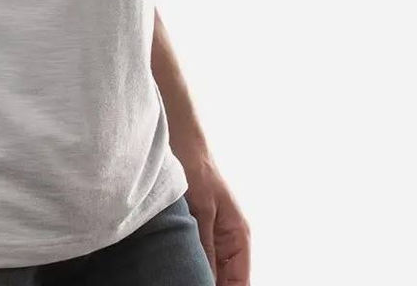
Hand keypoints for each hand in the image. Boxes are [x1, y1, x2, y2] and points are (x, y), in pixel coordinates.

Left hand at [180, 149, 250, 284]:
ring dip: (196, 275)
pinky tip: (175, 271)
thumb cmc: (197, 170)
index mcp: (239, 237)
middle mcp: (229, 241)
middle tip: (185, 284)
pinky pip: (197, 258)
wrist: (182, 144)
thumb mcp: (203, 210)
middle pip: (225, 280)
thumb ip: (206, 246)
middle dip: (208, 284)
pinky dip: (188, 266)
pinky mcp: (196, 232)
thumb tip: (207, 280)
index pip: (241, 283)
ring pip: (209, 271)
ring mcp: (212, 237)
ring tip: (179, 279)